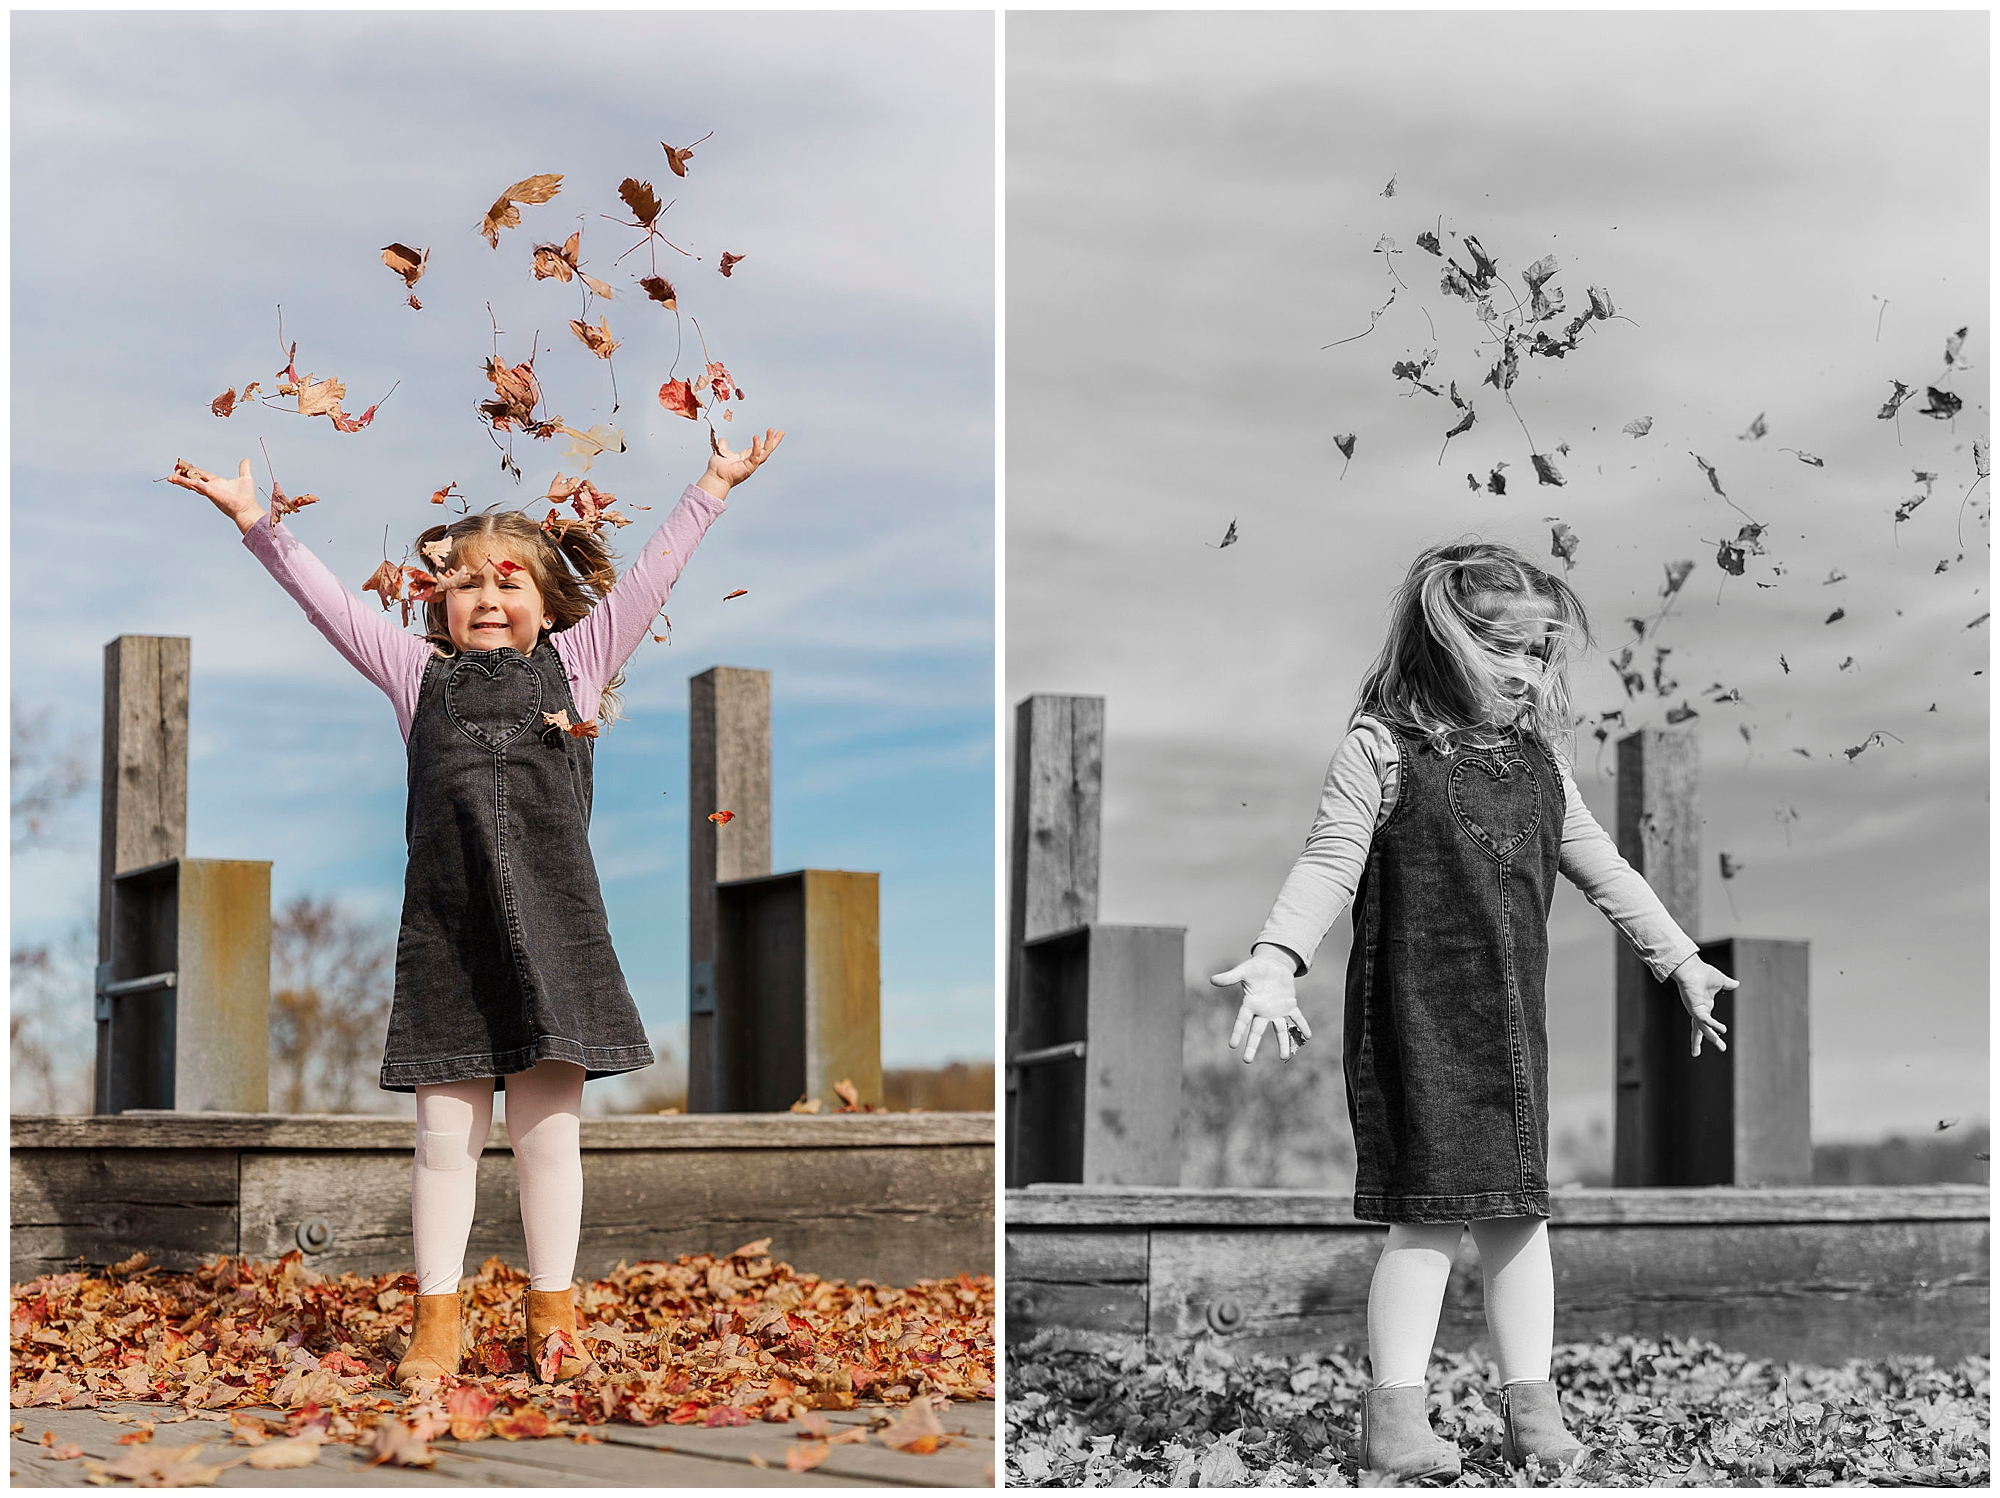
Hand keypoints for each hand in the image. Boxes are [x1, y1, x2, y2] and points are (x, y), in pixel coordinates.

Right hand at [166, 458, 264, 533]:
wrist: (248, 509)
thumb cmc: (246, 498)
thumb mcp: (245, 478)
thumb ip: (244, 468)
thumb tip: (246, 459)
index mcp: (217, 483)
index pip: (201, 474)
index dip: (193, 470)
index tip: (183, 466)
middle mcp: (211, 487)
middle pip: (193, 479)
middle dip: (182, 476)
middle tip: (172, 472)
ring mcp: (211, 491)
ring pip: (193, 484)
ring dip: (182, 481)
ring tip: (170, 478)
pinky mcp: (214, 495)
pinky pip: (203, 488)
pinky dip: (196, 485)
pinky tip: (189, 482)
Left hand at [697, 426, 784, 498]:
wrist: (715, 477)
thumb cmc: (718, 468)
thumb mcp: (722, 452)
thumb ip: (723, 446)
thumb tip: (722, 440)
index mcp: (747, 457)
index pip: (761, 447)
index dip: (768, 439)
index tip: (774, 431)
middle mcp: (752, 460)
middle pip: (767, 449)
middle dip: (774, 441)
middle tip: (782, 432)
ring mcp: (752, 464)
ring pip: (765, 452)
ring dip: (770, 441)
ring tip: (771, 431)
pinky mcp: (749, 466)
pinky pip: (756, 455)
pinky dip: (757, 446)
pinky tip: (756, 437)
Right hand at [1211, 945, 1310, 1063]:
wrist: (1274, 964)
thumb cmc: (1255, 967)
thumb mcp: (1243, 970)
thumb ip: (1229, 977)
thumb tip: (1212, 980)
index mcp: (1250, 1004)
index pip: (1242, 1021)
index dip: (1238, 1032)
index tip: (1232, 1046)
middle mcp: (1263, 1011)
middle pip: (1257, 1032)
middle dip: (1252, 1046)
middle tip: (1247, 1061)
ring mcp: (1277, 1010)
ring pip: (1280, 1030)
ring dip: (1283, 1043)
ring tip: (1284, 1056)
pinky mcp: (1290, 1005)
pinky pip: (1297, 1018)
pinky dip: (1302, 1026)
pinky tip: (1308, 1036)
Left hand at [1671, 956, 1739, 1056]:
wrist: (1692, 968)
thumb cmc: (1702, 973)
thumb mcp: (1720, 981)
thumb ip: (1728, 984)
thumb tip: (1736, 984)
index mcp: (1704, 1006)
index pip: (1706, 1022)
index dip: (1711, 1031)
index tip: (1718, 1038)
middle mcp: (1699, 1011)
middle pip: (1704, 1029)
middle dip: (1712, 1039)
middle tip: (1722, 1049)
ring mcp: (1697, 1011)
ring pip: (1704, 1029)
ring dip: (1712, 1038)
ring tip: (1722, 1047)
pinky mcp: (1695, 1009)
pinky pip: (1705, 1020)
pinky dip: (1713, 1026)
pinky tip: (1722, 1030)